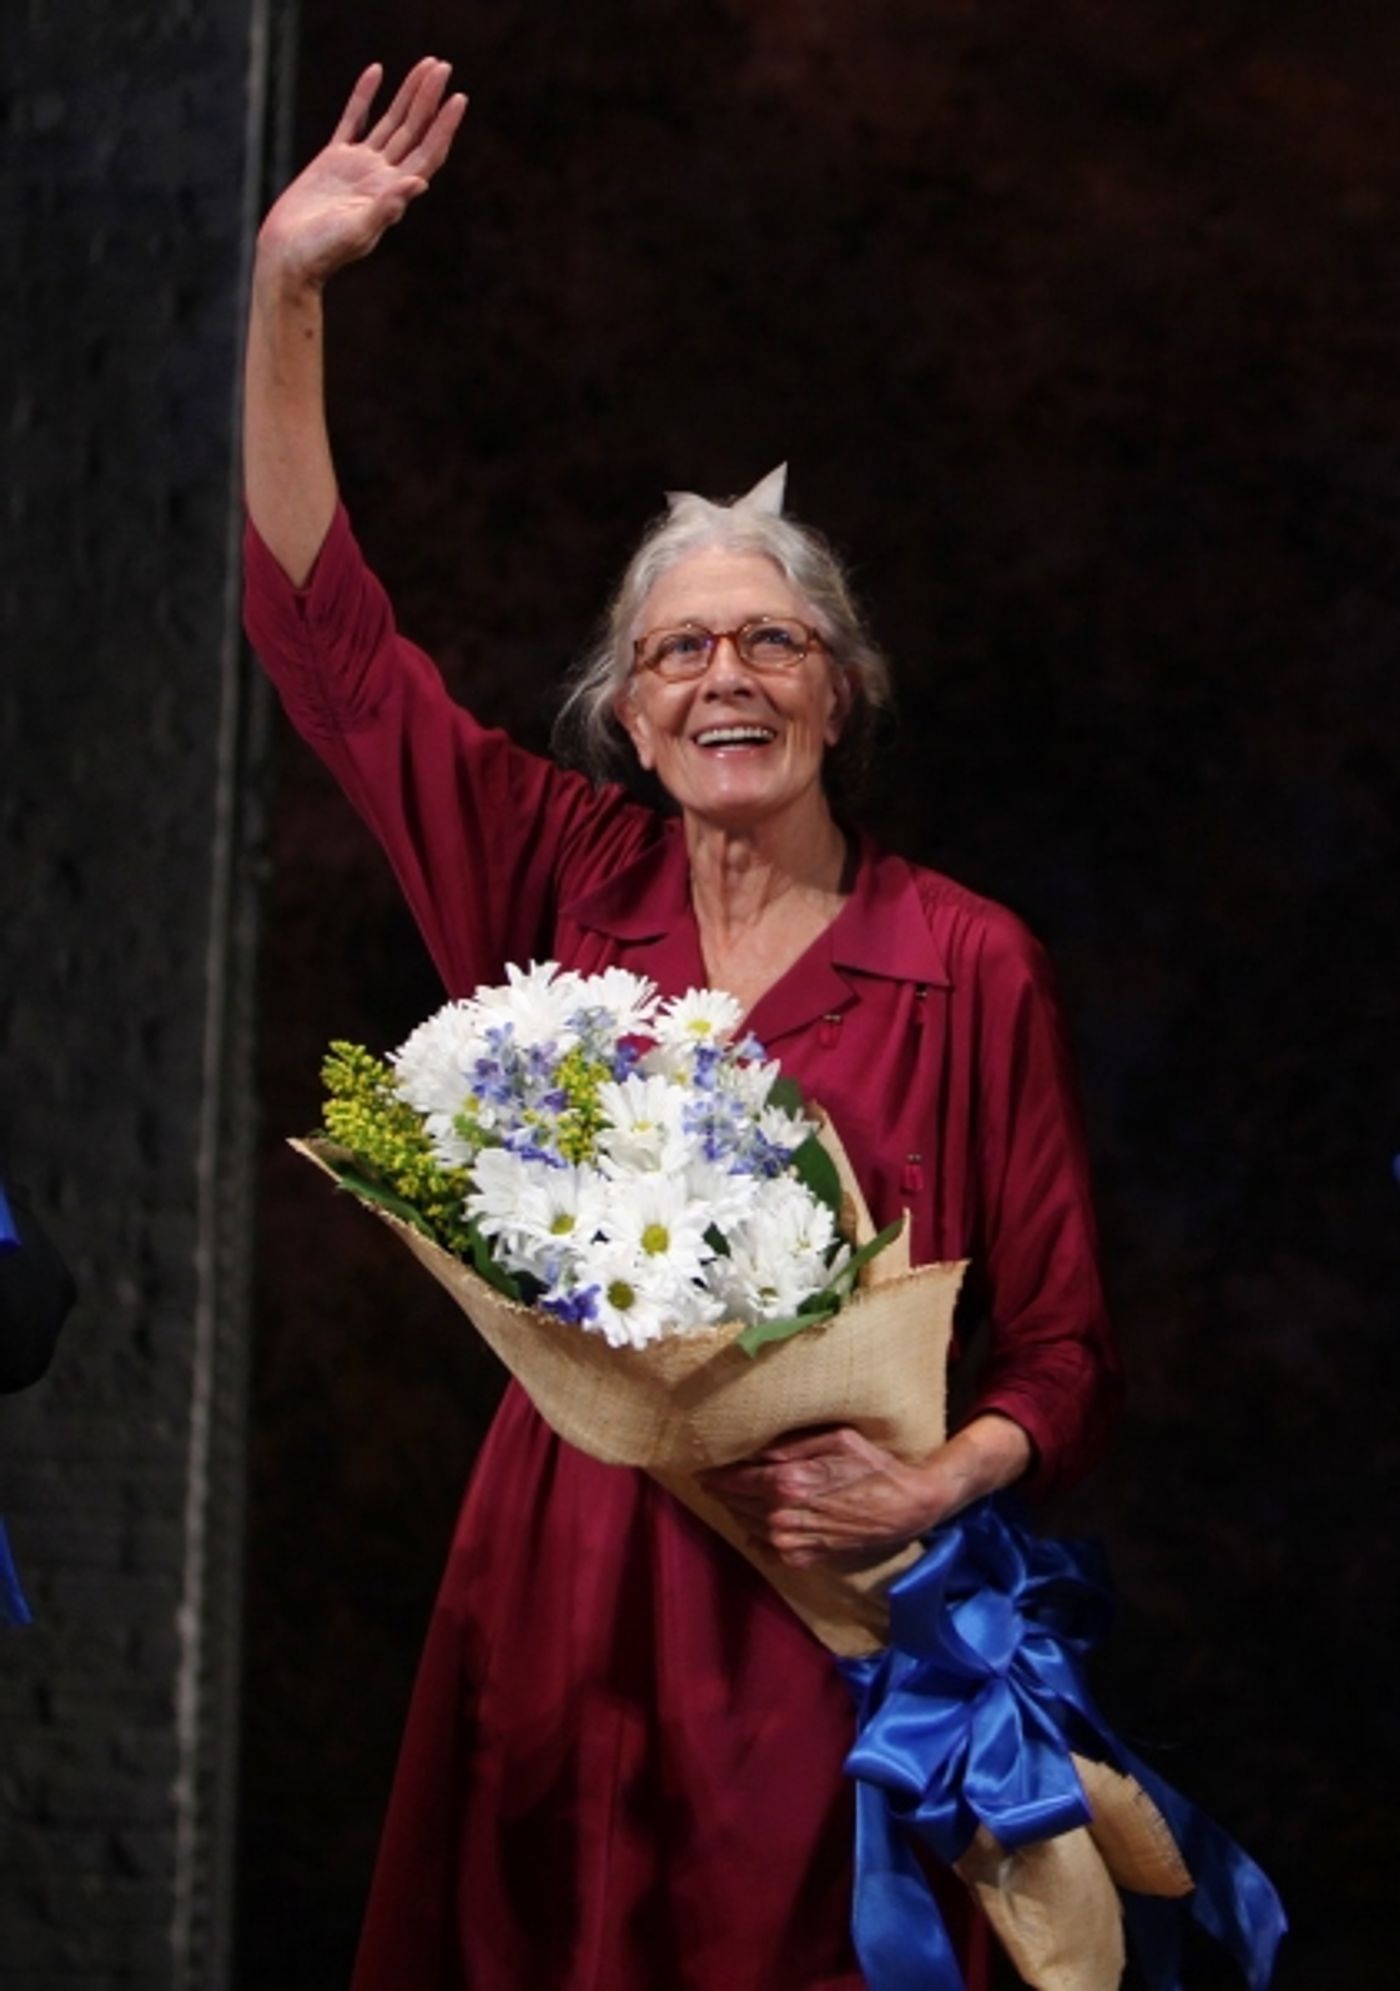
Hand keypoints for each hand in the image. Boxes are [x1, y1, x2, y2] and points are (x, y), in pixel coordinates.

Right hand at [257, 58, 466, 290]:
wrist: (289, 255)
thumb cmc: (323, 252)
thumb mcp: (358, 230)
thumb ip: (387, 208)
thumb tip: (419, 183)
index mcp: (392, 193)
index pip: (427, 153)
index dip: (443, 127)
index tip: (458, 99)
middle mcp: (380, 177)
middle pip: (413, 131)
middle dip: (428, 100)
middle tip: (443, 66)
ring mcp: (358, 166)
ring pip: (389, 122)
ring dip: (407, 95)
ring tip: (425, 67)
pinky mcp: (333, 160)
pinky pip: (353, 120)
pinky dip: (364, 97)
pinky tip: (376, 72)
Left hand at [699, 1426, 951, 1568]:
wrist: (906, 1508)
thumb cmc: (873, 1466)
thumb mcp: (835, 1440)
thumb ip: (791, 1445)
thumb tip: (755, 1450)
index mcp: (789, 1482)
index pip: (736, 1480)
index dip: (715, 1475)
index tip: (699, 1468)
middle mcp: (784, 1516)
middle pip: (737, 1503)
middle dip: (722, 1491)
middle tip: (711, 1479)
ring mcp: (792, 1542)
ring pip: (748, 1525)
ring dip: (737, 1511)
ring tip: (731, 1497)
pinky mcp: (804, 1558)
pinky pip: (765, 1547)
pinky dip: (756, 1533)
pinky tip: (757, 1520)